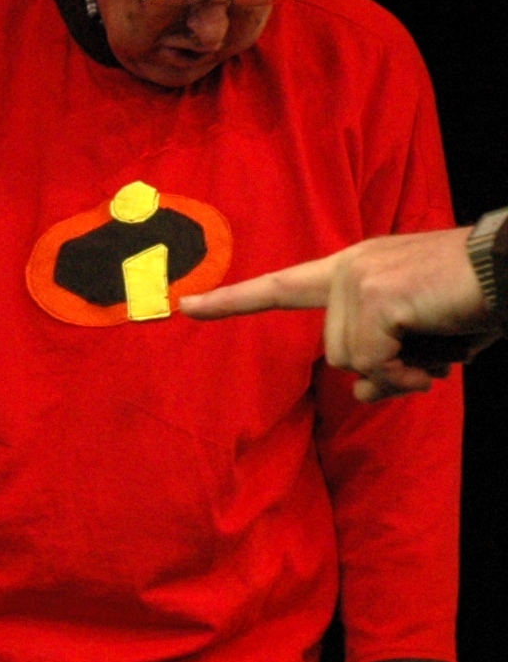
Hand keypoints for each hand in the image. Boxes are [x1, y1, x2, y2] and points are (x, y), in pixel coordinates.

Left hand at [181, 226, 491, 400]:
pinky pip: (371, 363)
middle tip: (427, 356)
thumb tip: (364, 393)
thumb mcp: (421, 338)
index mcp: (354, 267)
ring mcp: (358, 279)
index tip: (187, 306)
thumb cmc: (474, 300)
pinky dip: (404, 371)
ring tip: (435, 347)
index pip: (282, 286)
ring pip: (351, 362)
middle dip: (382, 368)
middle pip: (333, 353)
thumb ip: (386, 362)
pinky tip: (433, 352)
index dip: (234, 301)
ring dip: (397, 371)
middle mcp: (348, 268)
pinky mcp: (374, 297)